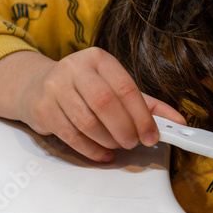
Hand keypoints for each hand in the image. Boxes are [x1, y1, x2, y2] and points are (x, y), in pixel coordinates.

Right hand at [0, 47, 186, 161]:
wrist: (35, 86)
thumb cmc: (82, 87)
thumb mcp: (114, 87)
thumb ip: (146, 103)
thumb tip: (177, 121)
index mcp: (98, 58)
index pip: (126, 88)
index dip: (142, 116)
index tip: (152, 135)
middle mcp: (75, 68)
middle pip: (105, 103)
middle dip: (124, 129)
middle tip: (133, 142)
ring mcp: (55, 87)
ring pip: (87, 122)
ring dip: (108, 140)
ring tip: (117, 146)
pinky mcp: (42, 109)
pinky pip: (71, 135)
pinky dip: (91, 149)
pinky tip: (102, 153)